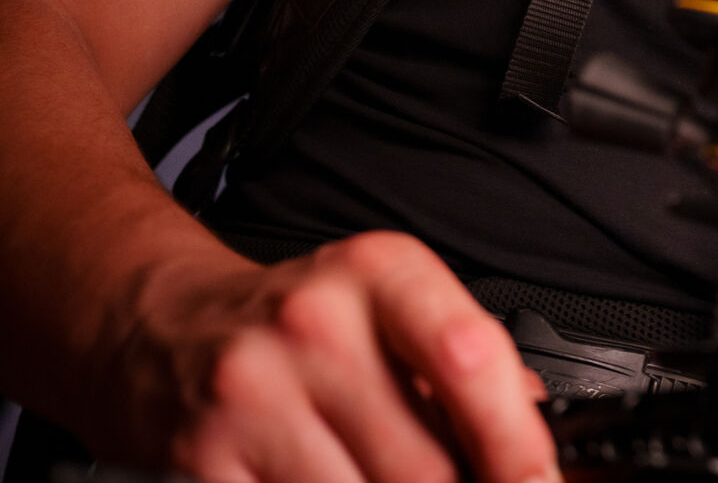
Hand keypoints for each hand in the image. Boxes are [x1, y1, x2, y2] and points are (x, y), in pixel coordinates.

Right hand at [98, 231, 555, 482]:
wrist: (158, 326)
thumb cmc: (291, 320)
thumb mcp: (386, 306)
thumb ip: (461, 365)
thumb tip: (538, 434)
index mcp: (379, 275)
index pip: (470, 359)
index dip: (517, 443)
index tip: (540, 481)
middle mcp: (315, 325)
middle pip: (426, 459)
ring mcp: (253, 395)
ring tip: (386, 474)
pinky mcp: (204, 461)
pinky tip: (333, 479)